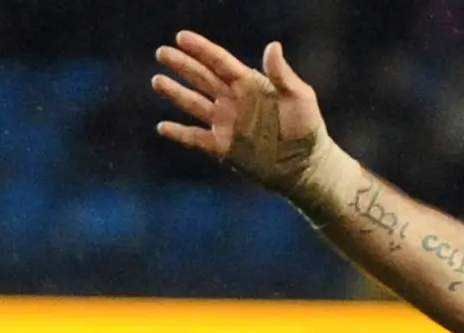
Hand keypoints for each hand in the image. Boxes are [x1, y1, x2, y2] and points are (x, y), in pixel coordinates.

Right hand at [153, 31, 329, 199]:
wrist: (304, 165)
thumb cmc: (306, 127)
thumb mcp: (299, 96)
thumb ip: (282, 74)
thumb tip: (273, 45)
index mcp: (249, 84)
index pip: (219, 62)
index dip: (200, 49)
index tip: (181, 37)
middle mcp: (233, 101)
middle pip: (202, 78)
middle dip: (182, 65)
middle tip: (161, 52)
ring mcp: (226, 124)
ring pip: (194, 104)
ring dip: (176, 93)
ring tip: (157, 80)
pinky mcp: (223, 147)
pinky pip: (196, 139)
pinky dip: (179, 133)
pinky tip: (162, 126)